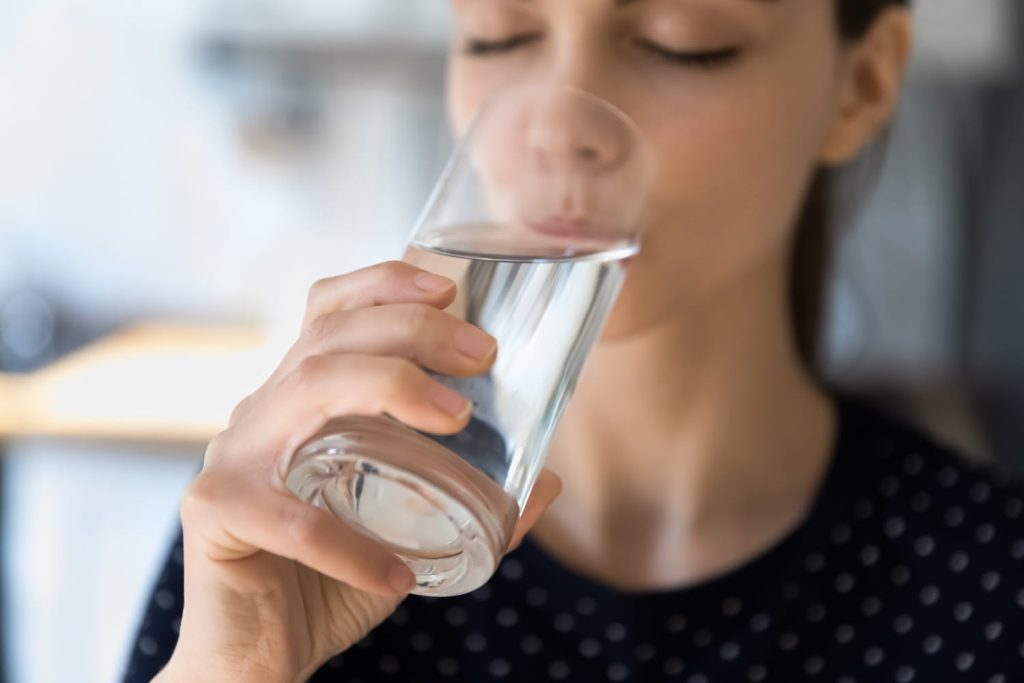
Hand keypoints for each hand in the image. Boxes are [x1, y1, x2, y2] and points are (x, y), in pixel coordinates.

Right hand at [159, 261, 561, 682]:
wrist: (257, 657)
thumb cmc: (329, 580)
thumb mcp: (408, 530)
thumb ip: (468, 501)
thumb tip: (545, 480)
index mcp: (301, 399)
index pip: (329, 310)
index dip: (384, 283)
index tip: (451, 287)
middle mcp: (263, 413)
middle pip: (330, 337)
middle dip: (412, 329)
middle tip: (481, 356)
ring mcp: (232, 458)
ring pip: (308, 389)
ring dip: (390, 389)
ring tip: (456, 420)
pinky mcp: (216, 513)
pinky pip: (292, 518)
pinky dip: (353, 546)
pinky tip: (398, 574)